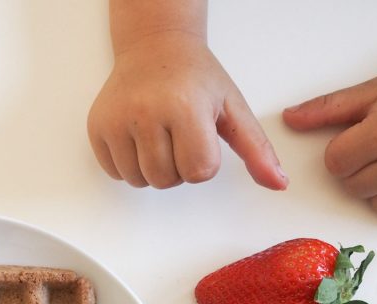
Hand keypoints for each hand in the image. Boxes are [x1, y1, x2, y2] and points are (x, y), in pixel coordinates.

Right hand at [88, 31, 286, 189]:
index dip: (204, 161)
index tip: (201, 135)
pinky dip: (129, 165)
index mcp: (185, 107)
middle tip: (179, 135)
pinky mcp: (97, 128)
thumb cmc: (196, 78)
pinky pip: (116, 173)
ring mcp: (117, 120)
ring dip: (154, 169)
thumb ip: (257, 149)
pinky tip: (138, 138)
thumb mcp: (233, 108)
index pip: (199, 171)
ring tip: (159, 137)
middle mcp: (146, 112)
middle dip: (178, 167)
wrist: (155, 47)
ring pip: (140, 181)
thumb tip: (279, 183)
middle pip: (167, 180)